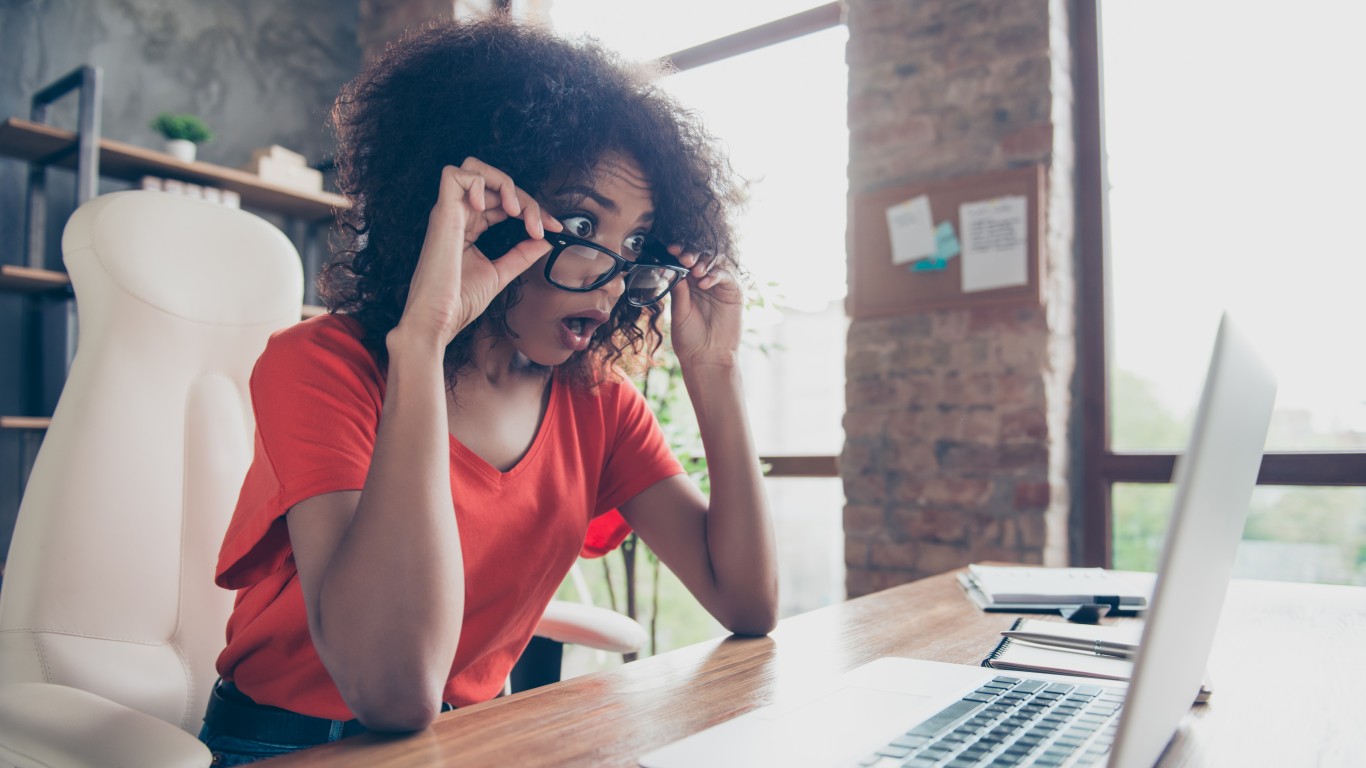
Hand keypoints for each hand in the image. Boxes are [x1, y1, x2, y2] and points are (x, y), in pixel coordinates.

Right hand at [393, 157, 560, 349]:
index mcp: (469, 226)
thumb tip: (545, 240)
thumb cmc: (458, 302)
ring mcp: (448, 212)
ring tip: (515, 211)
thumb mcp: (500, 273)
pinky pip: (454, 175)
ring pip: (474, 168)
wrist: (438, 320)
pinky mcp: (442, 214)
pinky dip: (479, 183)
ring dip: (502, 183)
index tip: (552, 228)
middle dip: (524, 197)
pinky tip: (491, 209)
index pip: (502, 200)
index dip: (530, 208)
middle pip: (494, 182)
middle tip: (540, 224)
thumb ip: (521, 254)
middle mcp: (458, 215)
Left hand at [667, 246, 743, 369]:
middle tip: (684, 257)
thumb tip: (672, 267)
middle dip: (692, 254)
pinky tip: (705, 283)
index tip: (670, 250)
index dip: (678, 253)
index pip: (683, 262)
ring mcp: (719, 286)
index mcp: (687, 285)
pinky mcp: (733, 292)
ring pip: (715, 262)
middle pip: (700, 258)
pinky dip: (715, 275)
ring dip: (704, 261)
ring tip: (695, 270)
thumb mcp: (679, 312)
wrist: (707, 357)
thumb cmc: (689, 338)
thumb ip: (678, 291)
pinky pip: (726, 276)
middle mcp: (703, 282)